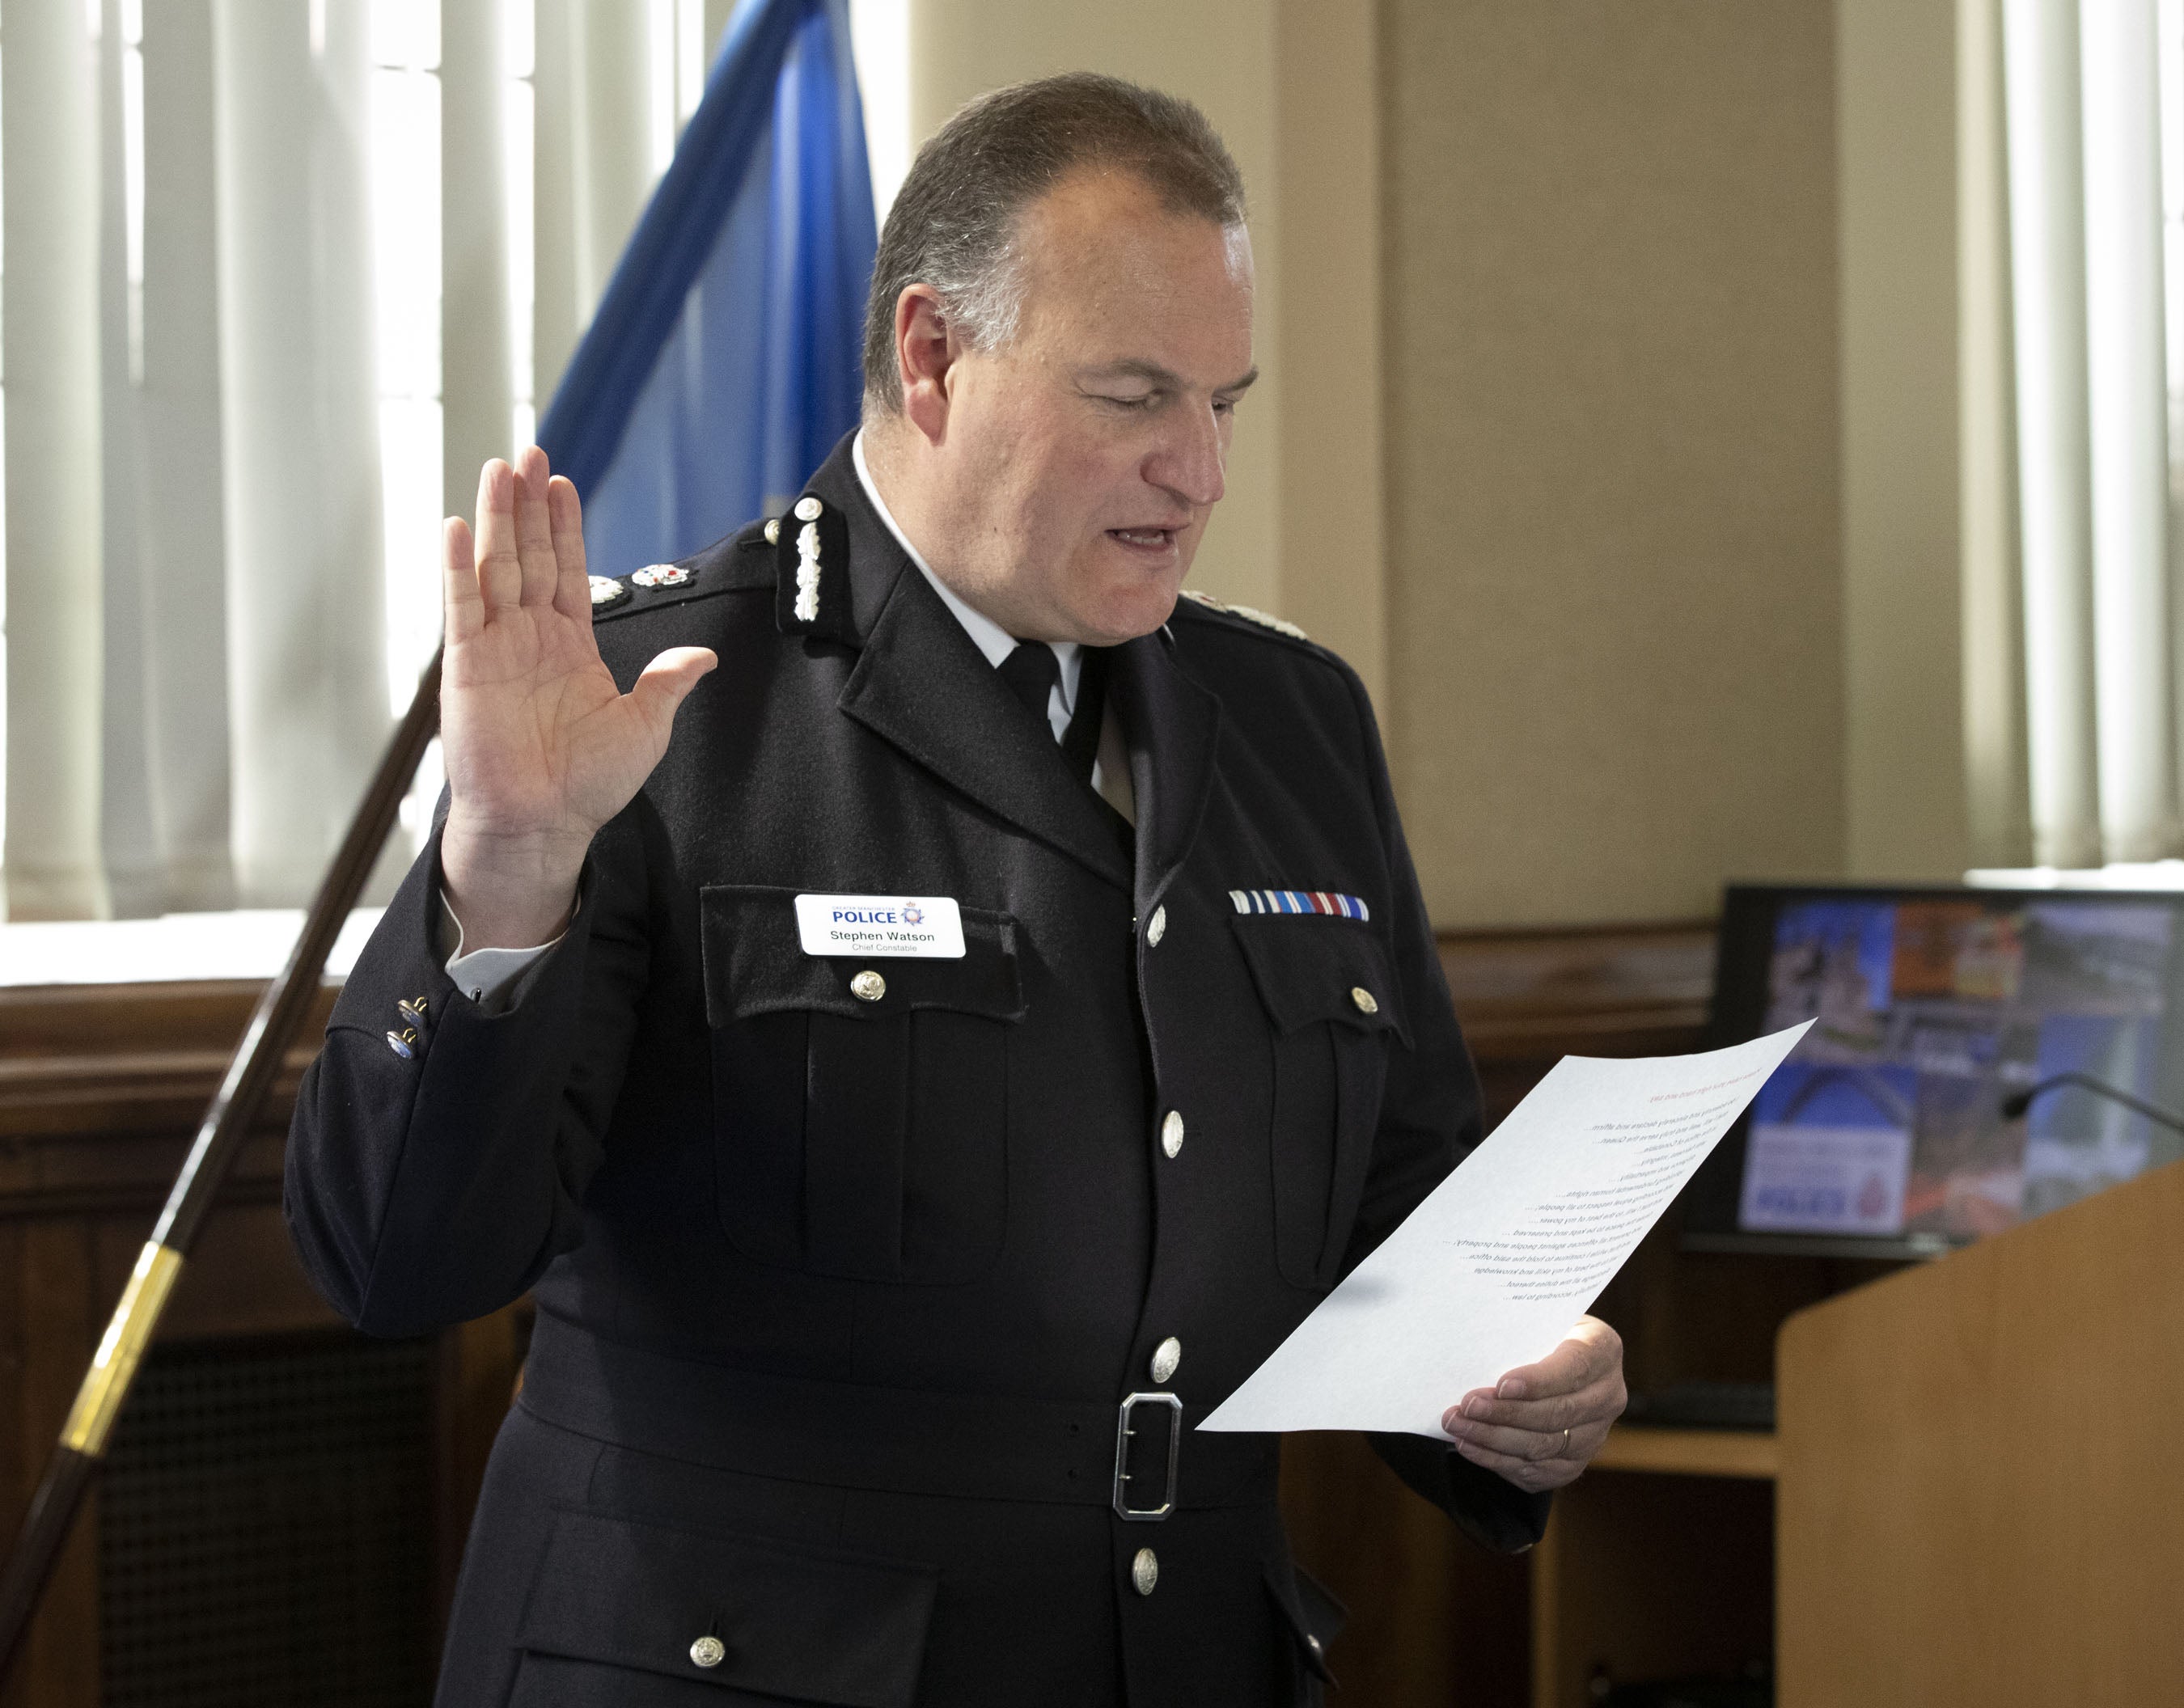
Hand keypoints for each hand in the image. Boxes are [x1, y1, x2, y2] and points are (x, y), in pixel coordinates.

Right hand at [439, 447, 715, 947]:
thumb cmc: (590, 784)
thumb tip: (705, 656)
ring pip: (495, 568)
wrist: (545, 823)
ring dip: (496, 519)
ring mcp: (495, 647)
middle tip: (528, 453)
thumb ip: (667, 683)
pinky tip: (458, 527)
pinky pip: (461, 608)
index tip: (563, 483)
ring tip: (498, 469)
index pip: (567, 570)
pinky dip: (458, 568)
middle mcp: (530, 637)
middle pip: (527, 555)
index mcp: (571, 644)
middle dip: (527, 505)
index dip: (564, 526)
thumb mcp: (644, 727)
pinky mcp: (466, 667)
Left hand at [1439, 1316, 1626, 1492]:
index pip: (1574, 1369)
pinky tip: (1469, 1445)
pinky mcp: (1575, 1462)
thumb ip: (1521, 1330)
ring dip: (1494, 1438)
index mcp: (1603, 1350)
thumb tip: (1477, 1339)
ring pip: (1544, 1446)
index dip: (1538, 1381)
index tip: (1501, 1385)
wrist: (1555, 1362)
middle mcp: (1608, 1395)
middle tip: (1466, 1406)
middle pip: (1557, 1413)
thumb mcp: (1539, 1318)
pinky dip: (1498, 1460)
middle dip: (1505, 1413)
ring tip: (1456, 1425)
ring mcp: (1595, 1434)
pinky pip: (1536, 1470)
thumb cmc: (1539, 1333)